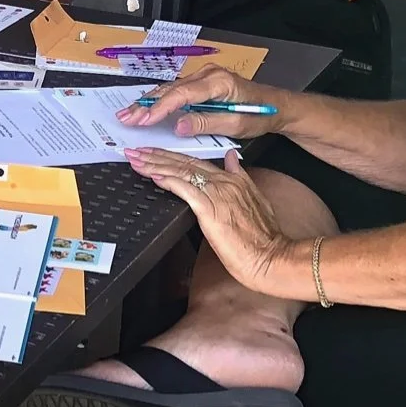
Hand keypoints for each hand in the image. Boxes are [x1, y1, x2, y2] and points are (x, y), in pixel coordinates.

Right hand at [117, 67, 287, 141]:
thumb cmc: (259, 115)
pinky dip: (160, 99)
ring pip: (170, 89)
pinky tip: (146, 105)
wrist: (275, 106)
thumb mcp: (235, 124)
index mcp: (218, 83)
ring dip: (149, 102)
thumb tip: (177, 125)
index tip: (143, 121)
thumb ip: (205, 123)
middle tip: (125, 117)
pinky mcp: (203, 82)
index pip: (181, 95)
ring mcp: (205, 76)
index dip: (160, 109)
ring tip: (128, 113)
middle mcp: (209, 74)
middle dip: (146, 105)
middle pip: (171, 90)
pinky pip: (177, 90)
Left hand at [127, 148, 292, 293]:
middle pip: (183, 163)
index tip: (153, 151)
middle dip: (156, 155)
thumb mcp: (255, 197)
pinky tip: (153, 175)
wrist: (270, 255)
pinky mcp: (210, 209)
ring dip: (154, 164)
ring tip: (135, 159)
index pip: (195, 162)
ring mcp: (216, 193)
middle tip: (135, 150)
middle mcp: (223, 181)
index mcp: (232, 179)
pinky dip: (168, 180)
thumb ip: (240, 176)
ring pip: (180, 172)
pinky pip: (185, 190)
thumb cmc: (263, 236)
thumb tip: (232, 158)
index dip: (172, 155)